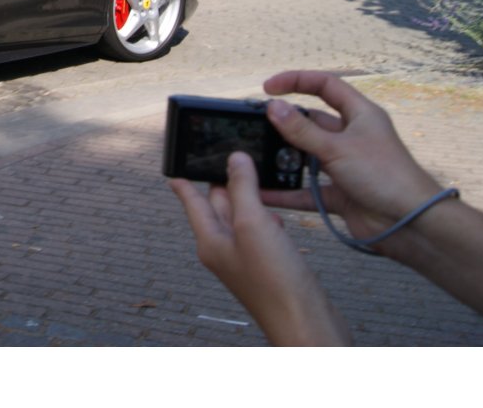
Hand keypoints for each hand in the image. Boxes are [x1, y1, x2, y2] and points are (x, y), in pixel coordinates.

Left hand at [169, 151, 349, 344]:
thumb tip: (235, 159)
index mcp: (211, 241)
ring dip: (247, 197)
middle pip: (218, 207)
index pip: (193, 203)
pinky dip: (265, 217)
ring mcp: (248, 258)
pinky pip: (261, 232)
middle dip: (221, 183)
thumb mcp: (253, 224)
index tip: (176, 169)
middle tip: (223, 158)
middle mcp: (225, 249)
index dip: (185, 183)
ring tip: (252, 174)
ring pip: (242, 218)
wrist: (306, 324)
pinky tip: (276, 213)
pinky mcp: (269, 265)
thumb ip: (242, 189)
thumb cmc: (275, 283)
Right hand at [257, 71, 444, 253]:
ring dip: (285, 158)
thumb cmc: (384, 176)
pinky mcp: (340, 193)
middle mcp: (352, 137)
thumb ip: (302, 130)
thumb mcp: (337, 148)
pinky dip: (287, 192)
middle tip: (257, 125)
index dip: (297, 81)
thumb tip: (272, 107)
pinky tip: (265, 192)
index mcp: (360, 115)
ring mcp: (345, 165)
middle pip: (312, 121)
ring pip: (307, 156)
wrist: (411, 224)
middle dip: (286, 123)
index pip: (325, 85)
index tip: (268, 88)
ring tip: (257, 157)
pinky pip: (306, 190)